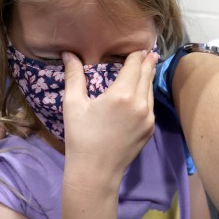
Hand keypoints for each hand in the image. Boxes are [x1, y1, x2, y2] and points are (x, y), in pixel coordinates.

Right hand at [62, 49, 159, 181]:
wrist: (96, 171)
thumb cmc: (81, 137)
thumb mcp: (74, 104)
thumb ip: (74, 76)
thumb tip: (68, 53)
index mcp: (122, 94)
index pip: (135, 65)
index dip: (136, 54)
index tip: (138, 46)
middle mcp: (140, 103)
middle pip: (147, 75)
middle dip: (147, 62)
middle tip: (149, 51)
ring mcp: (148, 117)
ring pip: (150, 90)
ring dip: (148, 78)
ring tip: (146, 67)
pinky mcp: (150, 129)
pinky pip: (150, 105)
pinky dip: (147, 94)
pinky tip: (142, 91)